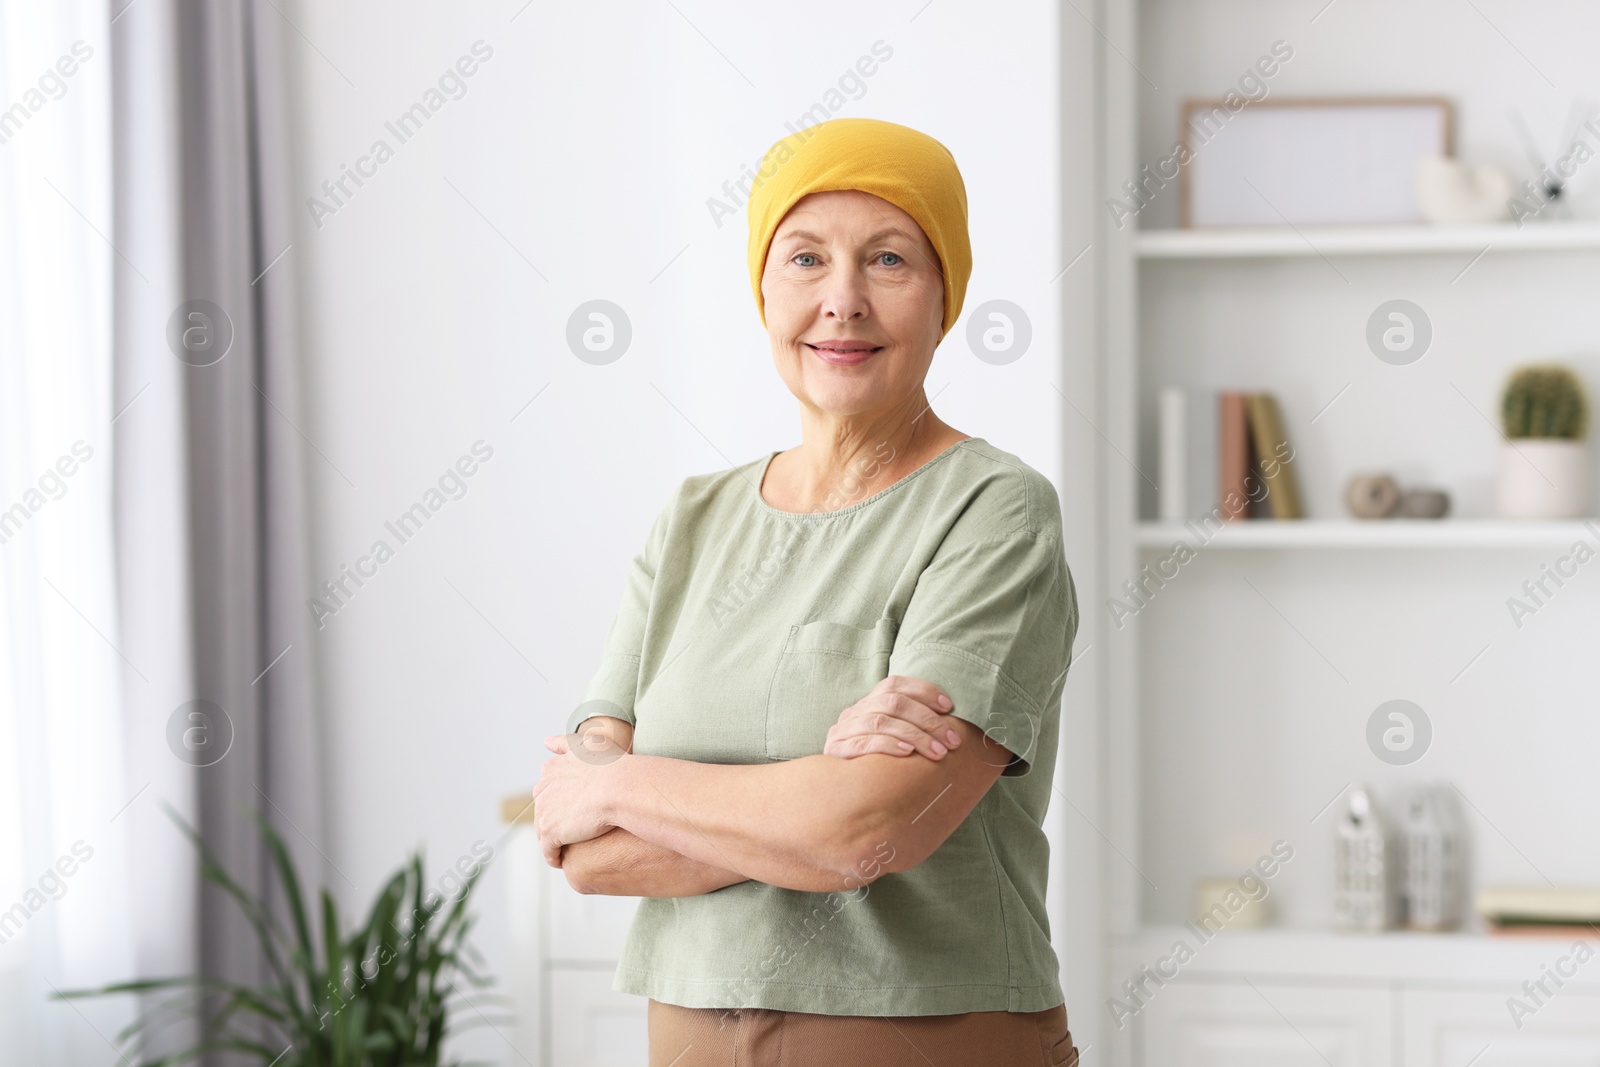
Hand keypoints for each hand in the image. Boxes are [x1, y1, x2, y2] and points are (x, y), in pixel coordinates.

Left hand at [532, 733, 625, 867]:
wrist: (620, 787)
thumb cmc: (612, 765)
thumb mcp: (587, 743)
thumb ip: (565, 742)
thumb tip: (546, 741)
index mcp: (552, 769)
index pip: (547, 788)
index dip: (559, 799)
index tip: (570, 806)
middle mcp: (543, 790)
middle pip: (542, 810)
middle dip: (552, 819)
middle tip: (569, 829)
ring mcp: (545, 813)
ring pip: (543, 831)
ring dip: (552, 839)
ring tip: (566, 847)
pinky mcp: (551, 834)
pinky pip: (548, 851)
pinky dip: (553, 856)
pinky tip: (561, 860)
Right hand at [823, 675, 961, 760]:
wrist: (837, 793)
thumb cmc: (876, 764)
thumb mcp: (892, 739)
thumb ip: (912, 726)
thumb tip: (951, 723)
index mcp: (868, 703)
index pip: (894, 684)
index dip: (923, 691)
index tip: (948, 707)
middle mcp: (854, 712)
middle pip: (893, 703)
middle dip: (928, 720)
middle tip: (953, 740)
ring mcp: (842, 730)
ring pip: (881, 721)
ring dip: (915, 735)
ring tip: (938, 752)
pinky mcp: (836, 751)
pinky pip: (864, 743)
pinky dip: (888, 745)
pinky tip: (908, 753)